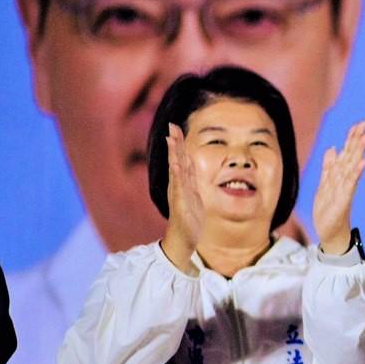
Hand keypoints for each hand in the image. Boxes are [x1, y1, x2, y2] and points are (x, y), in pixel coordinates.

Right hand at [161, 123, 203, 271]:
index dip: (178, 143)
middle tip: (171, 124)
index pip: (180, 158)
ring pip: (175, 169)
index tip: (176, 127)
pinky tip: (176, 163)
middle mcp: (177, 185)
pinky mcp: (179, 203)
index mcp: (181, 183)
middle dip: (174, 142)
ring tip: (171, 138)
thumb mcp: (192, 195)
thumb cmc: (188, 218)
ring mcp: (177, 193)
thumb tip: (188, 164)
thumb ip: (189, 180)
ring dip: (174, 153)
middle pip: (175, 159)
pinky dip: (177, 173)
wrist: (182, 239)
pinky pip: (178, 186)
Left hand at [313, 120, 364, 253]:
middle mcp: (345, 180)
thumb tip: (332, 148)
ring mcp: (345, 189)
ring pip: (352, 166)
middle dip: (358, 139)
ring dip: (360, 152)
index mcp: (339, 176)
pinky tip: (363, 163)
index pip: (347, 153)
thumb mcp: (324, 185)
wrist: (330, 233)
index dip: (352, 138)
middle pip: (352, 156)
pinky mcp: (344, 200)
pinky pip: (350, 184)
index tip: (360, 123)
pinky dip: (357, 173)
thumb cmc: (329, 211)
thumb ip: (329, 167)